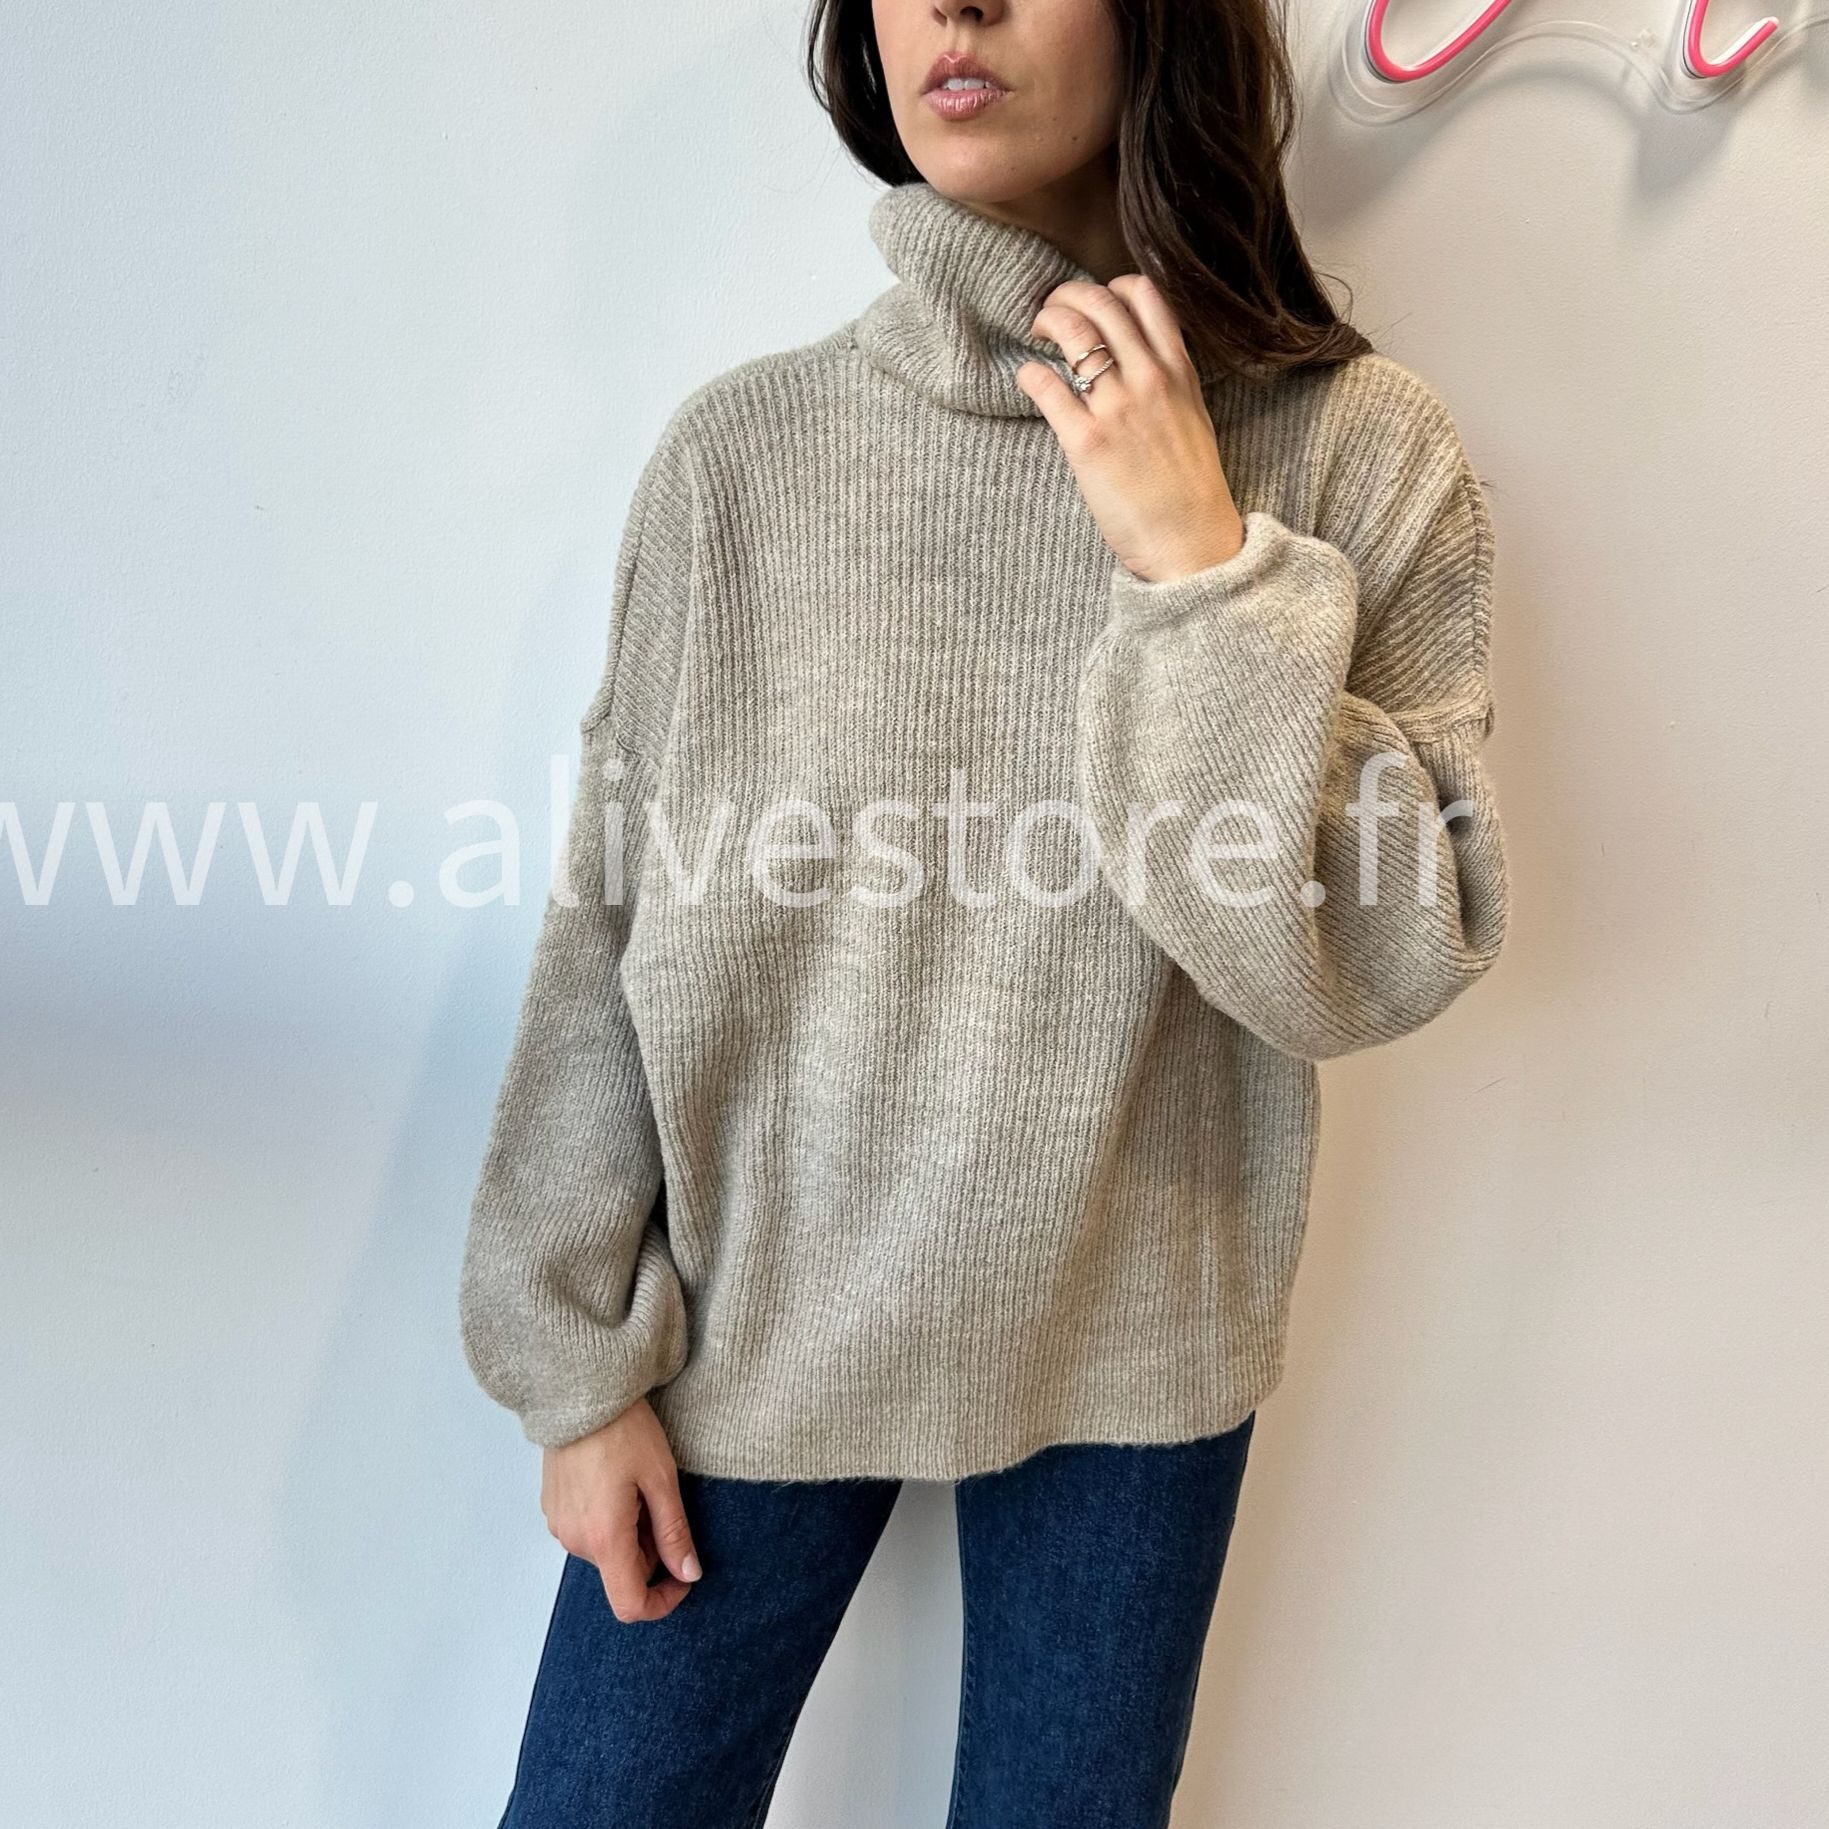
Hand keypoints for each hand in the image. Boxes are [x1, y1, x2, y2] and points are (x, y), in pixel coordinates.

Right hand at [540, 1397, 701, 1621]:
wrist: (580, 1391)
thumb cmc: (623, 1430)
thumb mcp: (661, 1478)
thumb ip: (674, 1532)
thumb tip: (688, 1573)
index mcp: (604, 1538)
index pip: (630, 1604)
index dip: (662, 1601)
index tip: (682, 1576)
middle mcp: (575, 1541)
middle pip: (622, 1572)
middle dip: (650, 1550)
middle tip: (661, 1501)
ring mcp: (559, 1525)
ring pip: (606, 1551)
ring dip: (630, 1533)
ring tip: (637, 1485)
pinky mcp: (552, 1509)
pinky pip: (588, 1531)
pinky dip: (609, 1520)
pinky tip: (616, 1481)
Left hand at [1016, 275, 1246, 584]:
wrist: (1191, 543)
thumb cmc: (1191, 491)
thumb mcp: (1194, 421)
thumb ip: (1171, 384)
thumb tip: (1141, 363)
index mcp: (1179, 372)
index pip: (1145, 295)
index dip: (1111, 286)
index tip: (1094, 302)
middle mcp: (1150, 379)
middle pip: (1101, 302)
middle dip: (1067, 296)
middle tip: (1051, 309)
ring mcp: (1118, 408)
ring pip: (1074, 332)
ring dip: (1048, 321)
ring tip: (1037, 332)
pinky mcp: (1086, 442)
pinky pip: (1047, 385)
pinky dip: (1030, 374)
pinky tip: (1027, 379)